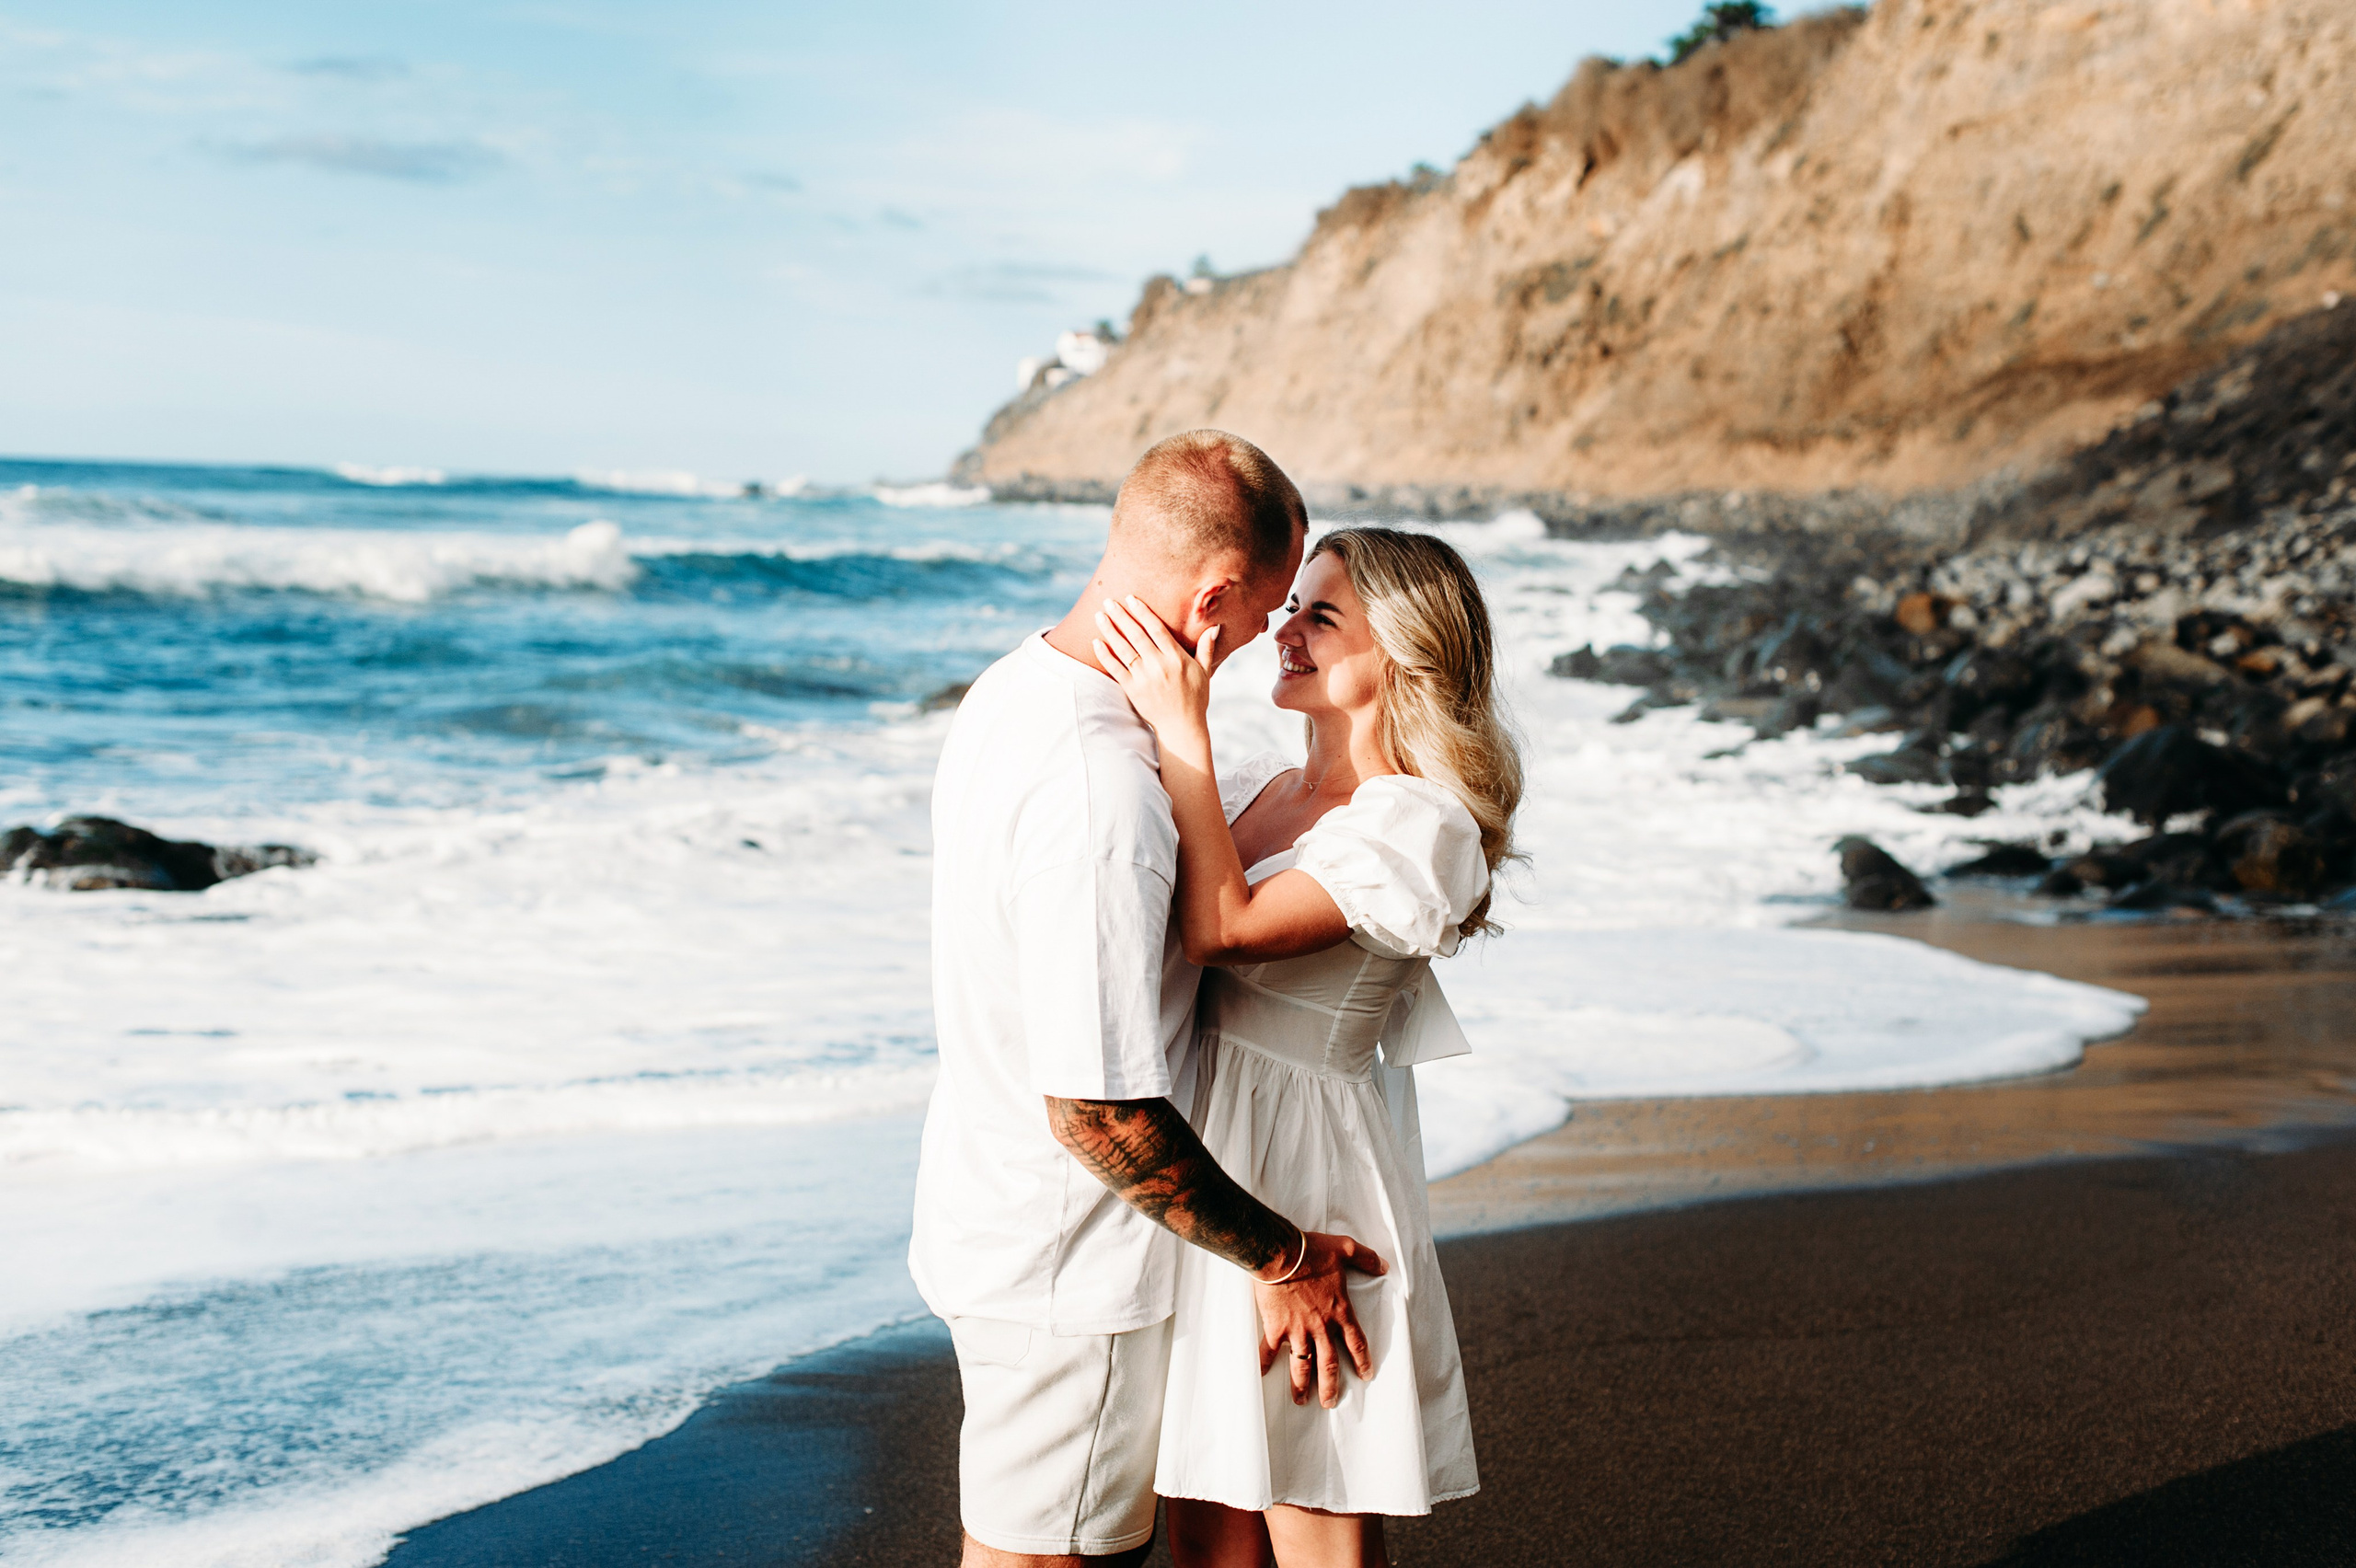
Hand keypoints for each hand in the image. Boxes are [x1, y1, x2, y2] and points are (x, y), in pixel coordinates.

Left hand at [1093, 595, 1215, 739]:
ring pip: (1124, 648)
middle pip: (1136, 634)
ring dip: (1110, 630)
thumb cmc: (1195, 698)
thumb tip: (1215, 627)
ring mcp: (1144, 677)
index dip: (1143, 612)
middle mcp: (1159, 665)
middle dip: (1121, 616)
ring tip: (1099, 615)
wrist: (1182, 727)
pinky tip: (1096, 642)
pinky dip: (1105, 655)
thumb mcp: (1204, 671)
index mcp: (1176, 658)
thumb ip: (1206, 648)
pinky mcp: (1133, 690)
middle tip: (1108, 601)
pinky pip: (1115, 669)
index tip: (1131, 598)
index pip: (1156, 629)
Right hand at [1252, 1230, 1386, 1408]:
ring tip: (1301, 1401)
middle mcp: (1321, 1327)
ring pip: (1302, 1366)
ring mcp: (1298, 1330)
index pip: (1356, 1342)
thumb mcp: (1344, 1249)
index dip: (1362, 1361)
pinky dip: (1265, 1363)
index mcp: (1339, 1311)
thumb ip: (1366, 1258)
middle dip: (1330, 1386)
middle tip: (1330, 1403)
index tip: (1365, 1375)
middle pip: (1328, 1364)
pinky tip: (1263, 1375)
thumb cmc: (1312, 1251)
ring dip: (1301, 1385)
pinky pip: (1270, 1350)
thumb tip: (1384, 1266)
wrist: (1280, 1253)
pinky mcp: (1276, 1328)